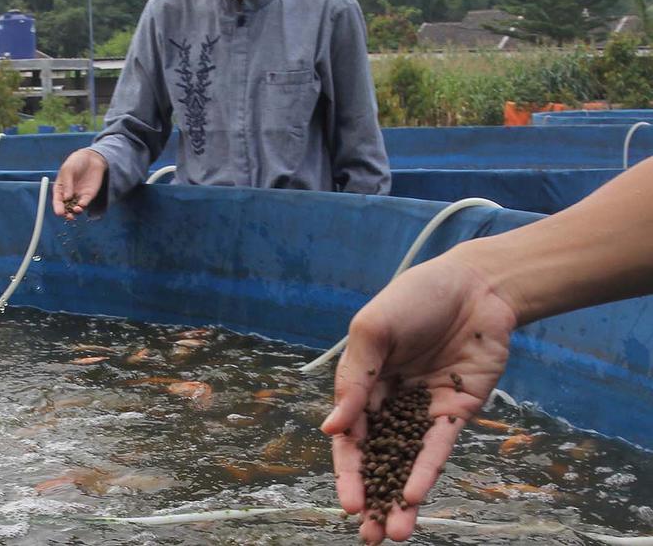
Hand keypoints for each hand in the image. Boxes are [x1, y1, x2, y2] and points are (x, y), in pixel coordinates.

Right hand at [52, 149, 107, 219]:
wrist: (91, 158)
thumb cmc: (76, 162)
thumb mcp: (68, 169)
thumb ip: (67, 183)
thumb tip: (66, 198)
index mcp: (60, 188)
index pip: (57, 200)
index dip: (57, 207)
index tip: (59, 213)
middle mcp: (68, 194)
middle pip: (66, 208)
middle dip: (66, 214)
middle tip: (68, 216)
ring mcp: (78, 196)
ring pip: (75, 208)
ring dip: (75, 212)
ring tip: (76, 210)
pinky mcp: (88, 196)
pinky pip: (85, 204)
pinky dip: (83, 206)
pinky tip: (82, 204)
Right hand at [320, 251, 518, 542]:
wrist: (476, 286)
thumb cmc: (416, 297)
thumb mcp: (373, 328)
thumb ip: (354, 378)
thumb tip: (332, 428)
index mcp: (363, 382)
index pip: (350, 436)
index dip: (347, 470)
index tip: (348, 501)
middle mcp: (390, 401)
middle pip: (377, 458)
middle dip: (372, 496)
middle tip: (367, 533)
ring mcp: (423, 409)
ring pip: (407, 462)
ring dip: (400, 497)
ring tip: (394, 533)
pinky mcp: (456, 412)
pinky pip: (438, 448)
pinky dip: (425, 472)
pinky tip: (416, 497)